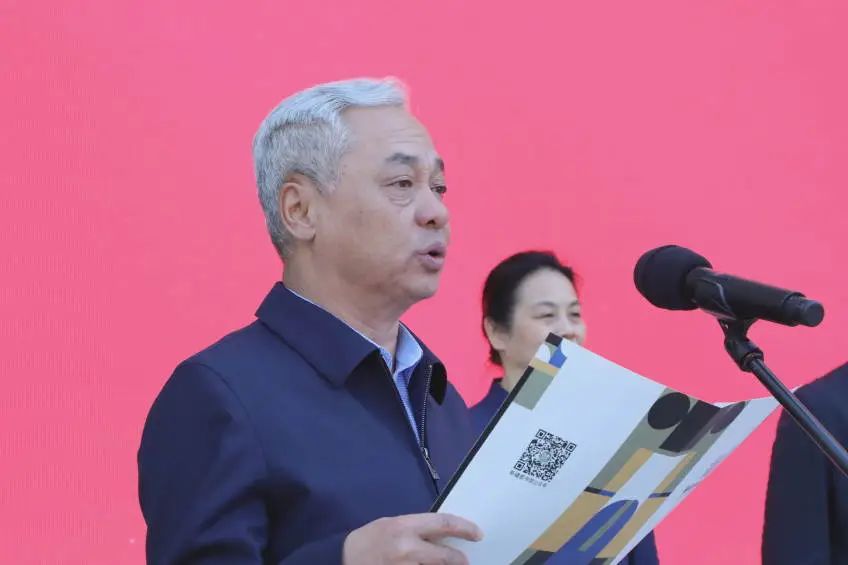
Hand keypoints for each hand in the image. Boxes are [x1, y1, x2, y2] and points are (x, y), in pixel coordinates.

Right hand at [342, 512, 482, 564]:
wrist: (342, 560)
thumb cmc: (368, 540)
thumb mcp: (392, 525)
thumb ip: (416, 529)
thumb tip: (441, 535)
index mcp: (404, 527)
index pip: (444, 524)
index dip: (465, 528)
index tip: (477, 534)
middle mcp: (407, 549)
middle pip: (446, 557)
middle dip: (459, 560)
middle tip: (463, 560)